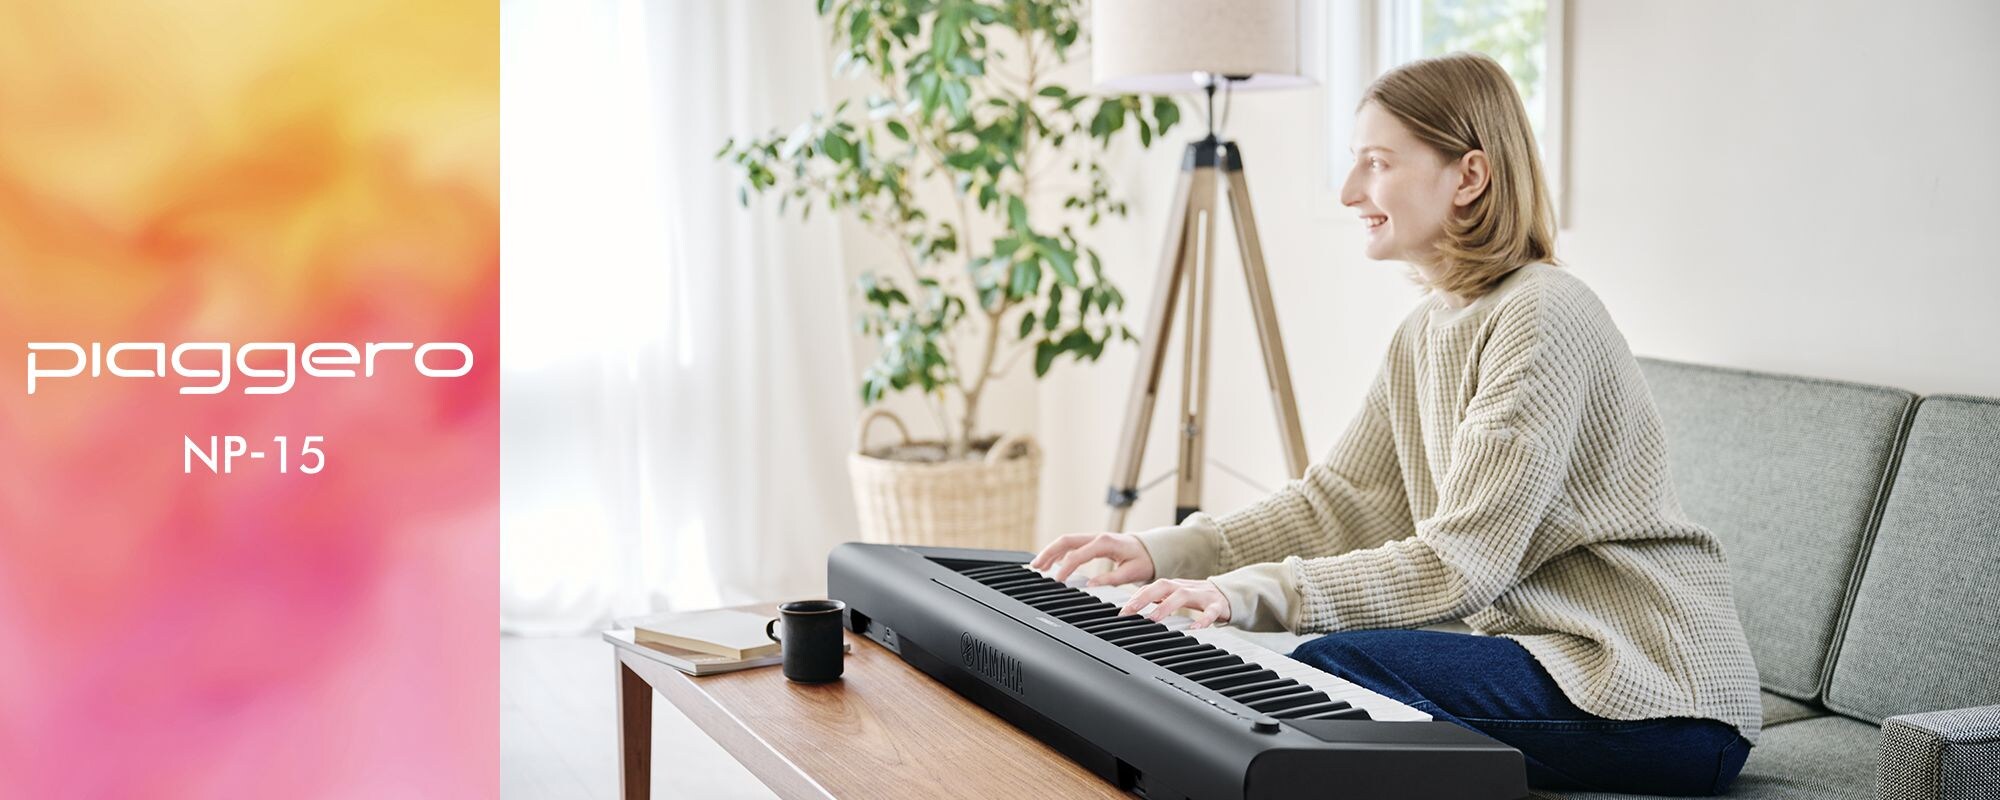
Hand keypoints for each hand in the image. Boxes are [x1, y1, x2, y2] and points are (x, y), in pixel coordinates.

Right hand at [1029, 532, 1155, 586]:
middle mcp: (1097, 537)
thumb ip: (1111, 579)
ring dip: (1050, 552)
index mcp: (1105, 543)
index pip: (1078, 555)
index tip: (1056, 580)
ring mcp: (1093, 538)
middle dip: (1048, 553)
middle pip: (1065, 541)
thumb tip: (1090, 585)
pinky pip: (1072, 545)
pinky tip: (1051, 563)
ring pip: (1066, 541)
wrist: (1151, 549)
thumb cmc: (1143, 560)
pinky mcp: (1093, 542)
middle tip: (1035, 567)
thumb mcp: (1132, 572)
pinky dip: (1059, 552)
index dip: (1065, 568)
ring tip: (1037, 566)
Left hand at [1119, 578, 1230, 629]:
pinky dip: (1204, 619)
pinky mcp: (1218, 605)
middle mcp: (1185, 588)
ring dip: (1167, 606)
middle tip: (1130, 610)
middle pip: (1163, 585)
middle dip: (1145, 596)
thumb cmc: (1199, 597)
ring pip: (1183, 595)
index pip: (1151, 587)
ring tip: (1154, 618)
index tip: (1122, 612)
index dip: (1136, 597)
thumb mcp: (1177, 596)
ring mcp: (1202, 594)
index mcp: (1174, 586)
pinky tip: (1196, 628)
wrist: (1229, 594)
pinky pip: (1211, 611)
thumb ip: (1159, 600)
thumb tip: (1134, 608)